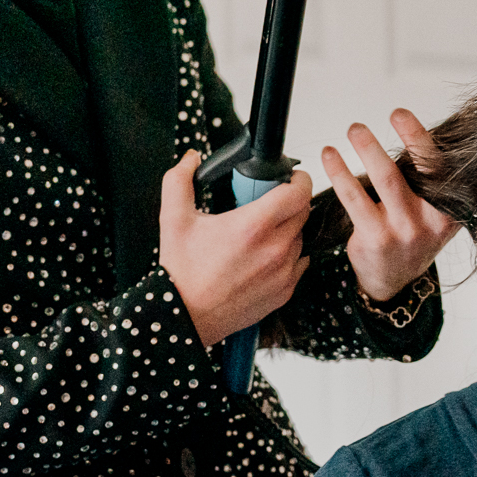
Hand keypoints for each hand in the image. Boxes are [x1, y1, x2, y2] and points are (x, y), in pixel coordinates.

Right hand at [159, 151, 312, 346]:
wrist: (185, 318)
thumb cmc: (182, 272)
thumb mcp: (173, 218)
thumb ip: (180, 179)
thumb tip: (191, 158)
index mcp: (253, 226)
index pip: (299, 191)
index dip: (297, 179)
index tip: (288, 179)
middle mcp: (275, 249)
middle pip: (303, 211)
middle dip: (289, 202)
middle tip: (267, 204)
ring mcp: (284, 272)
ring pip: (300, 237)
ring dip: (287, 230)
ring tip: (259, 235)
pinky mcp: (285, 291)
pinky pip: (299, 263)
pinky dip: (286, 256)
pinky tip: (262, 257)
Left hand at [323, 109, 460, 302]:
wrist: (395, 279)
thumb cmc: (412, 235)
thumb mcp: (433, 213)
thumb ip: (428, 181)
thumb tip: (413, 134)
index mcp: (448, 209)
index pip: (438, 167)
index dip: (418, 138)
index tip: (399, 115)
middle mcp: (430, 220)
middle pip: (413, 171)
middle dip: (393, 139)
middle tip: (366, 123)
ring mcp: (403, 230)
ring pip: (384, 180)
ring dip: (367, 150)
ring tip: (354, 130)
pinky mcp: (376, 238)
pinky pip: (355, 199)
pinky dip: (341, 174)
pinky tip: (331, 158)